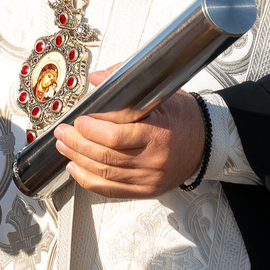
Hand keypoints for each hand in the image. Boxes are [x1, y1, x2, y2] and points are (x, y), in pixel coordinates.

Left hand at [55, 82, 206, 200]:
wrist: (206, 143)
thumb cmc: (183, 118)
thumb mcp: (161, 94)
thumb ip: (128, 84)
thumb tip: (99, 79)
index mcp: (158, 134)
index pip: (117, 136)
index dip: (92, 129)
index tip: (79, 119)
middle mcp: (153, 160)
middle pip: (105, 155)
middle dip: (77, 142)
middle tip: (63, 131)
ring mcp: (149, 178)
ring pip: (104, 172)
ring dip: (77, 158)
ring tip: (65, 146)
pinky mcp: (145, 190)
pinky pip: (110, 190)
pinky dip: (88, 180)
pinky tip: (75, 168)